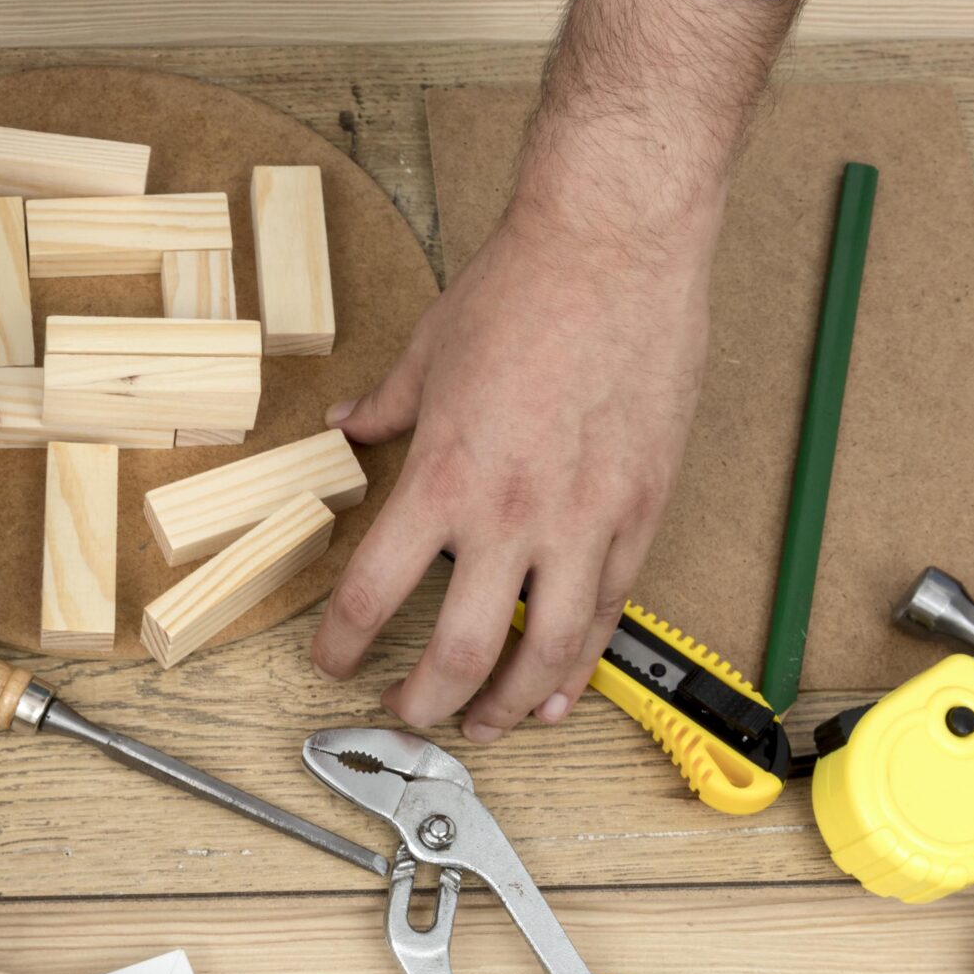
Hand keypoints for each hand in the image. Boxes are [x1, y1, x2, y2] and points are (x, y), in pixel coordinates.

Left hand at [309, 210, 712, 739]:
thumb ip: (384, 409)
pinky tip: (557, 692)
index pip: (371, 596)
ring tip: (483, 725)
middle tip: (406, 713)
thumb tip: (348, 428)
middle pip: (459, 653)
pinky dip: (579, 664)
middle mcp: (510, 515)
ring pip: (544, 652)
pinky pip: (608, 612)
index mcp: (442, 479)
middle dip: (425, 701)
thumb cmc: (524, 288)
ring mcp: (583, 520)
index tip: (333, 665)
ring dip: (507, 705)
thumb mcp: (427, 352)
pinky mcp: (640, 512)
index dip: (342, 648)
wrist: (617, 247)